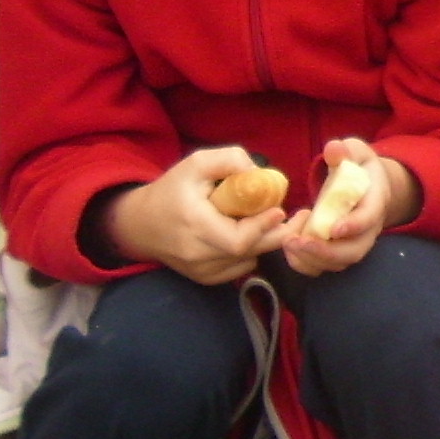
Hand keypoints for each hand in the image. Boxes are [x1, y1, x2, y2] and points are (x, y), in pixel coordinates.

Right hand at [104, 146, 296, 285]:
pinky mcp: (204, 278)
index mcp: (195, 226)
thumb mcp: (196, 164)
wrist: (139, 224)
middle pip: (250, 251)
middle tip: (299, 217)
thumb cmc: (172, 190)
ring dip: (264, 242)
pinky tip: (247, 235)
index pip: (237, 240)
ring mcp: (201, 271)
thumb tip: (259, 173)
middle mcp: (197, 254)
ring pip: (248, 260)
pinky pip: (240, 267)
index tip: (281, 210)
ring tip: (267, 221)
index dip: (263, 227)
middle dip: (278, 234)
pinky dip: (250, 252)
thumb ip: (228, 160)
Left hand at [279, 136, 411, 275]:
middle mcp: (367, 229)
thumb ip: (346, 151)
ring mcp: (352, 242)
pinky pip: (324, 266)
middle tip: (298, 241)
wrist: (368, 185)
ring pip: (338, 263)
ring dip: (312, 259)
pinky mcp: (337, 250)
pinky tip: (288, 249)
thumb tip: (333, 148)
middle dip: (326, 251)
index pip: (369, 217)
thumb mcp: (356, 153)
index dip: (354, 225)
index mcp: (374, 201)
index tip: (334, 229)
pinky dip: (305, 263)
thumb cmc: (359, 168)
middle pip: (354, 251)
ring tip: (288, 244)